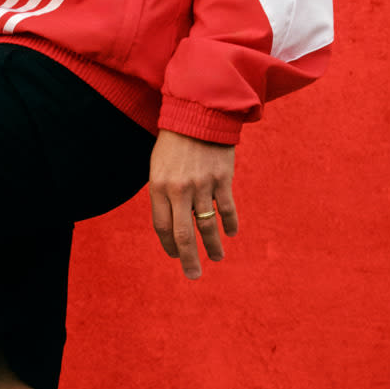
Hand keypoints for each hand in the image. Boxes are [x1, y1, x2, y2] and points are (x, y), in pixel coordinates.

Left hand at [148, 129, 237, 279]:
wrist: (198, 114)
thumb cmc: (174, 142)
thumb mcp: (159, 166)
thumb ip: (163, 194)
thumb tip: (172, 223)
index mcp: (158, 187)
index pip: (162, 227)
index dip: (168, 245)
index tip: (175, 256)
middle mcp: (179, 190)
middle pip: (184, 235)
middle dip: (189, 259)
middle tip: (193, 275)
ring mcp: (202, 185)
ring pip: (208, 226)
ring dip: (213, 246)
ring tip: (217, 258)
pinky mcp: (222, 179)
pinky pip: (227, 209)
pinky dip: (230, 223)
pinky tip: (231, 233)